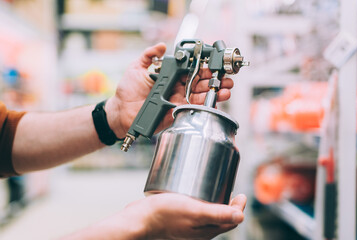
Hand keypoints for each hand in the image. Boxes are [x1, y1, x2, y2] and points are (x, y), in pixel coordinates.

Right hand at [66, 193, 246, 239]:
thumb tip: (241, 216)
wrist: (139, 219)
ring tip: (213, 186)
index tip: (241, 194)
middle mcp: (198, 230)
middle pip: (220, 217)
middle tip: (228, 187)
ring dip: (214, 201)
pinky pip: (194, 210)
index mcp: (206, 231)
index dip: (238, 207)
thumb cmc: (164, 215)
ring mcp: (188, 225)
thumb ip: (217, 214)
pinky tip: (193, 190)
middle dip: (228, 203)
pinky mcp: (178, 218)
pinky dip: (199, 201)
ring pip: (207, 214)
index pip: (230, 221)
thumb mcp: (194, 211)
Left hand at [105, 43, 233, 138]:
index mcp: (170, 77)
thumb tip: (161, 45)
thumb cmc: (127, 91)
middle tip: (226, 78)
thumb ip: (149, 55)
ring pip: (200, 96)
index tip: (214, 65)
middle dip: (215, 80)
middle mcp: (177, 89)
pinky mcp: (177, 113)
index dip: (203, 68)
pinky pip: (193, 109)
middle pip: (200, 83)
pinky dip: (205, 105)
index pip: (191, 71)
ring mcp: (178, 101)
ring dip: (215, 92)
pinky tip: (215, 101)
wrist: (121, 111)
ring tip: (226, 89)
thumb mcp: (136, 68)